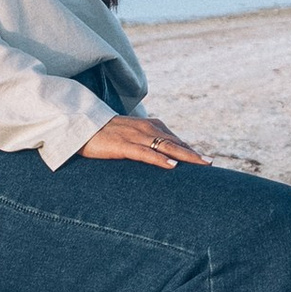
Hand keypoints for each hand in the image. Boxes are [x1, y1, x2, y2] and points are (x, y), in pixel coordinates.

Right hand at [79, 111, 208, 169]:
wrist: (80, 126)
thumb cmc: (104, 133)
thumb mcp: (128, 136)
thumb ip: (145, 144)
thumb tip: (158, 159)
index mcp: (149, 125)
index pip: (174, 139)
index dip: (189, 150)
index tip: (203, 160)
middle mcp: (146, 128)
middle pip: (175, 142)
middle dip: (194, 153)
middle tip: (210, 163)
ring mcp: (135, 136)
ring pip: (166, 147)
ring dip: (185, 156)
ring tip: (202, 164)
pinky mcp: (123, 145)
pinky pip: (146, 153)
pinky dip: (160, 160)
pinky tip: (172, 166)